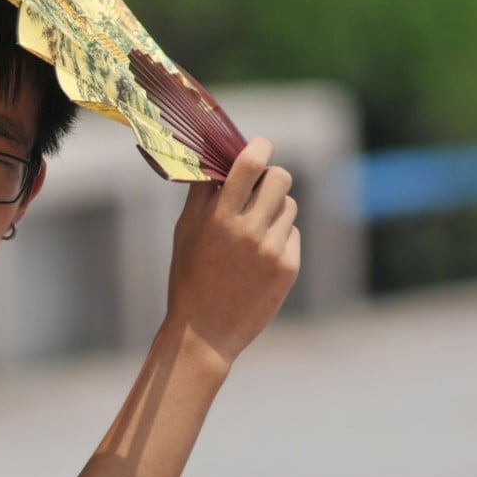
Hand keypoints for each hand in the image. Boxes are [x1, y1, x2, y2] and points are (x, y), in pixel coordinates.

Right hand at [166, 137, 300, 367]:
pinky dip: (279, 236)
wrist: (206, 332)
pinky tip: (260, 255)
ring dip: (275, 208)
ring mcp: (272, 250)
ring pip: (288, 206)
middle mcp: (249, 230)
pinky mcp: (288, 268)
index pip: (249, 165)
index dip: (260, 147)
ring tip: (254, 228)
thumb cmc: (188, 278)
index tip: (260, 145)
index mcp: (219, 218)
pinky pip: (292, 234)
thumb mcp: (185, 233)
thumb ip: (201, 196)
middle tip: (259, 186)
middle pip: (280, 179)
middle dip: (271, 176)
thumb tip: (214, 162)